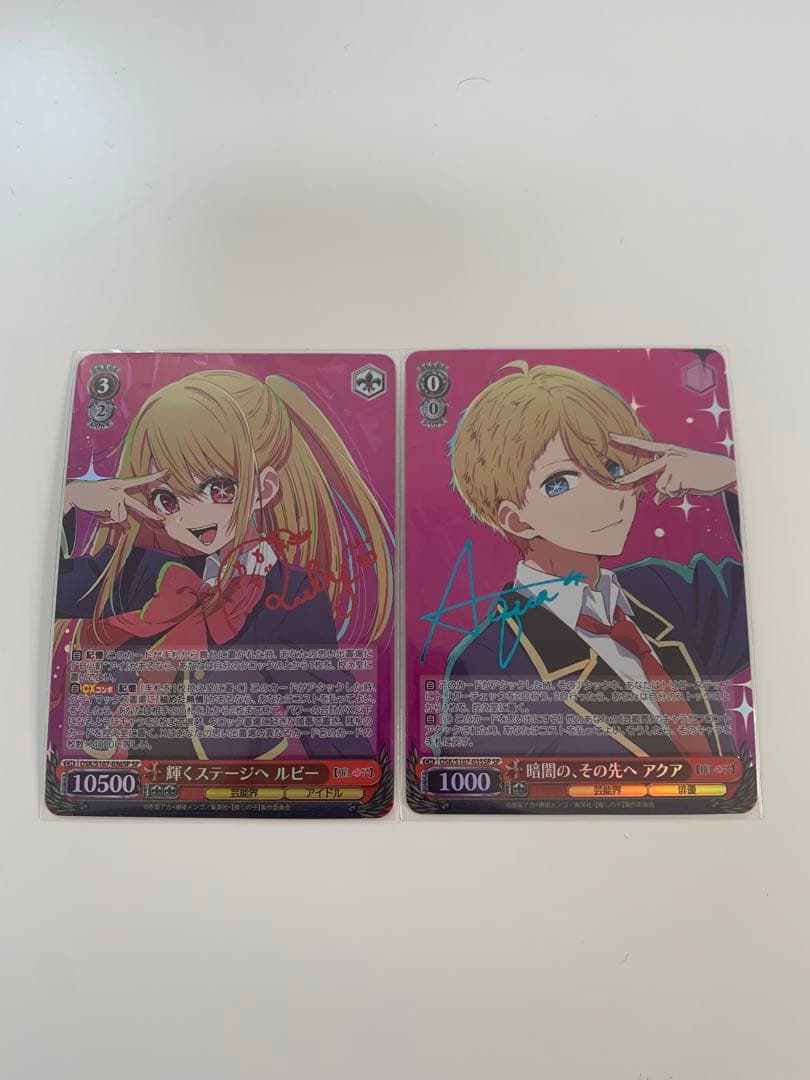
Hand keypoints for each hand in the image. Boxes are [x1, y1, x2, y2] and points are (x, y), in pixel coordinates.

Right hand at [63, 471, 165, 522]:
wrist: (76, 492)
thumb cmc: (92, 497)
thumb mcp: (107, 503)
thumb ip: (119, 512)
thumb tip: (127, 528)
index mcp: (121, 485)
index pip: (140, 481)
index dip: (153, 477)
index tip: (166, 471)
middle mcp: (121, 489)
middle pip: (138, 506)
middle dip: (150, 514)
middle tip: (161, 519)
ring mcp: (117, 494)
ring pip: (121, 516)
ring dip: (112, 519)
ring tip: (103, 514)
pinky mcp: (112, 501)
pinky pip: (115, 517)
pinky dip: (108, 520)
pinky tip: (101, 516)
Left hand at [609, 434, 736, 505]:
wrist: (725, 471)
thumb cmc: (704, 473)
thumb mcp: (683, 475)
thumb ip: (668, 484)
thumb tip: (657, 501)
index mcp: (669, 450)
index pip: (644, 445)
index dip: (626, 441)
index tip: (610, 436)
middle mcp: (669, 455)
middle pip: (645, 472)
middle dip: (630, 479)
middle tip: (616, 482)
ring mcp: (674, 465)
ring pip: (662, 488)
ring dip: (674, 491)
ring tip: (688, 483)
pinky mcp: (680, 476)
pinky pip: (671, 493)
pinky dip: (680, 493)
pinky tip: (691, 485)